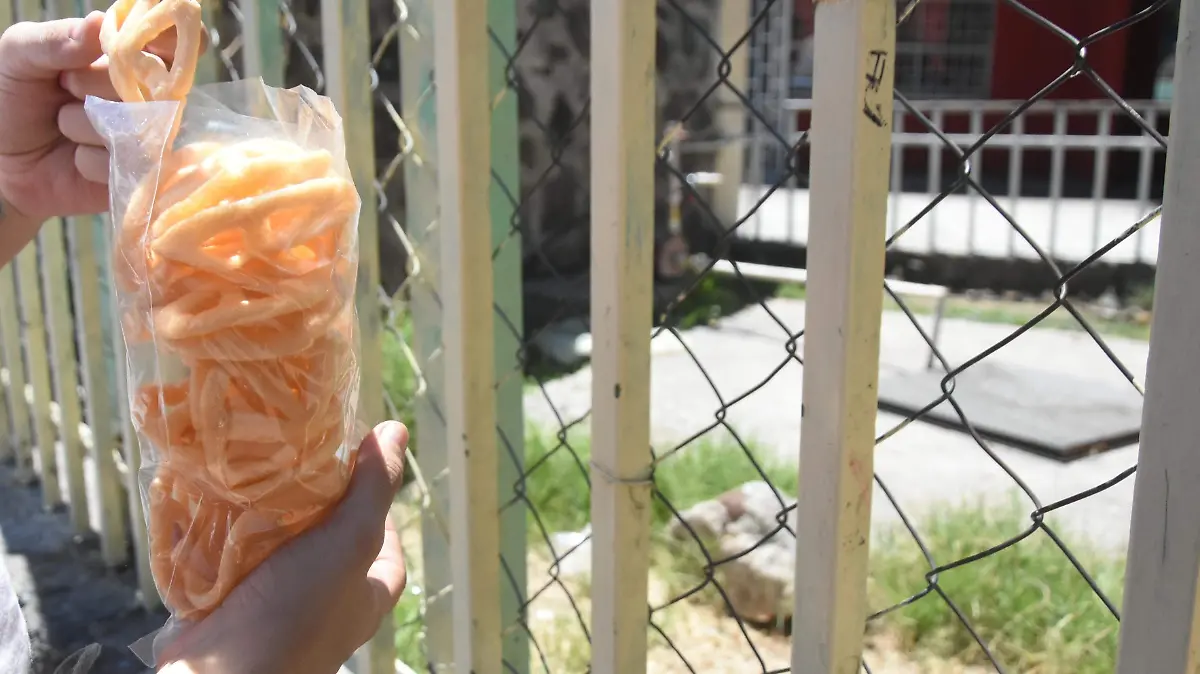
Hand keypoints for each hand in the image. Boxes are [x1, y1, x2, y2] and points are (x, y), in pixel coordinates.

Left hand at [0, 11, 203, 221]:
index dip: (166, 39)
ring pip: (134, 127)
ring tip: (63, 125)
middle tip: (66, 88)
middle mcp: (147, 95)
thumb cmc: (16, 98)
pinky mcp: (142, 174)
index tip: (140, 46)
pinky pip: (122, 162)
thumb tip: (99, 23)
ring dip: (83, 126)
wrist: (4, 159)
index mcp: (126, 55)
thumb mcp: (20, 55)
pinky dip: (86, 162)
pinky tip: (75, 159)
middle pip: (149, 85)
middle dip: (93, 87)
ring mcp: (149, 136)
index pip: (170, 40)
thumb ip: (54, 38)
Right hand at [154, 421, 409, 673]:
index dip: (377, 508)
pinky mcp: (228, 607)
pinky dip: (215, 533)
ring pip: (271, 549)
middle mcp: (323, 605)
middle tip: (294, 461)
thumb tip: (395, 430)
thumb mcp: (350, 541)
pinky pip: (223, 561)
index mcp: (363, 597)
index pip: (384, 547)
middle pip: (325, 543)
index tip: (355, 468)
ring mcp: (273, 608)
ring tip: (251, 471)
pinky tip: (210, 500)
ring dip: (258, 513)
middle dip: (309, 503)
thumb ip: (373, 488)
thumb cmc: (298, 612)